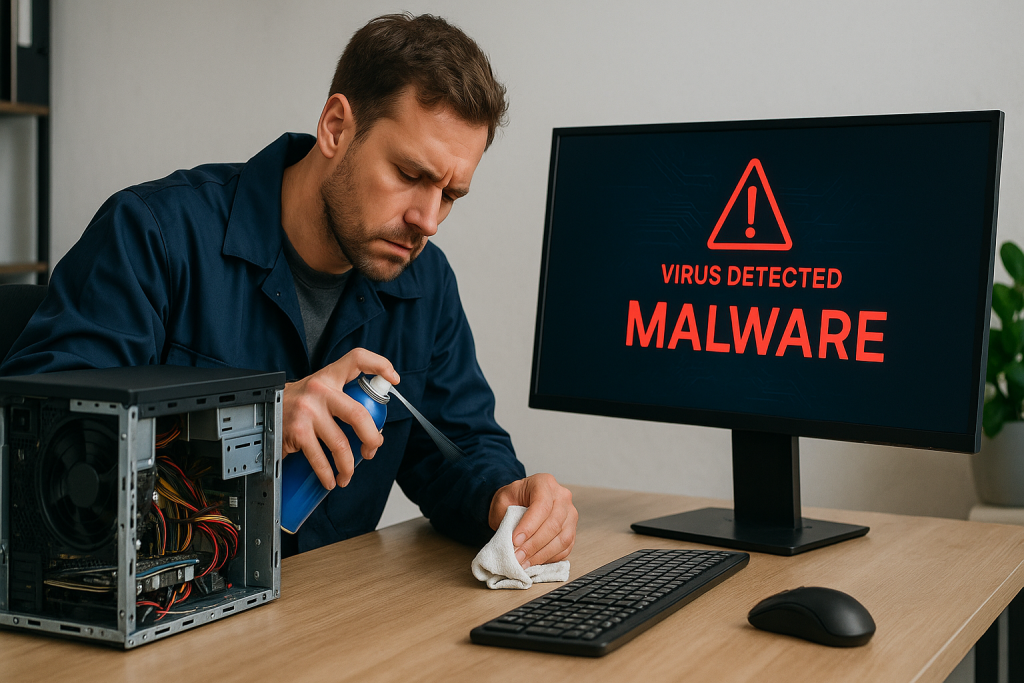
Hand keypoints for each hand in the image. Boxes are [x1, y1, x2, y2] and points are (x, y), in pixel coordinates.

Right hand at [282, 348, 399, 489]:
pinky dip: (327, 474)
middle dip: (371, 439)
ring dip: (348, 466)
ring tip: (347, 474)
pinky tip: (330, 479)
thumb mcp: (320, 391)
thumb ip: (343, 398)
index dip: (380, 365)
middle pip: (358, 415)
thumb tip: (373, 428)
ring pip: (341, 444)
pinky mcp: (297, 431)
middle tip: (372, 450)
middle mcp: (320, 391)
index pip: (357, 359)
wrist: (262, 409)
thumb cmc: (298, 403)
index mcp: (330, 376)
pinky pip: (320, 459)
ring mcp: (308, 411)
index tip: (394, 379)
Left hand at [488, 473, 576, 568]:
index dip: (529, 526)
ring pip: (563, 538)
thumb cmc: (511, 499)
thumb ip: (508, 517)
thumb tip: (514, 542)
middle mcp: (562, 496)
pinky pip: (566, 547)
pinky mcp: (572, 529)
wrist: (518, 500)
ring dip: (542, 554)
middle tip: (518, 556)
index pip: (542, 506)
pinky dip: (550, 558)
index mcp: (544, 483)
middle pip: (554, 524)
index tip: (515, 540)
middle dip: (534, 544)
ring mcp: (570, 513)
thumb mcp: (503, 500)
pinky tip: (535, 561)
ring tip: (525, 562)